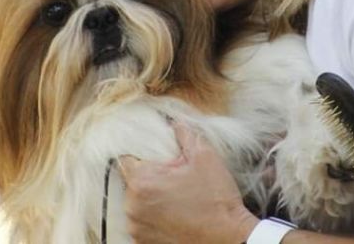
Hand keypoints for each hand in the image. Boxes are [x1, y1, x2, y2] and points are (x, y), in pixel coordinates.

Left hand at [118, 121, 258, 243]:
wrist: (228, 239)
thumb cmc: (216, 199)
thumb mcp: (204, 156)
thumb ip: (184, 133)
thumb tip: (174, 122)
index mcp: (142, 182)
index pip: (125, 158)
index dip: (139, 153)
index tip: (155, 156)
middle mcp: (132, 207)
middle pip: (131, 181)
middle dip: (148, 177)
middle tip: (172, 177)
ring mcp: (137, 229)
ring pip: (136, 203)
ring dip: (150, 198)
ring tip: (176, 197)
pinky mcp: (144, 243)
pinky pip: (142, 222)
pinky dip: (153, 218)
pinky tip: (175, 214)